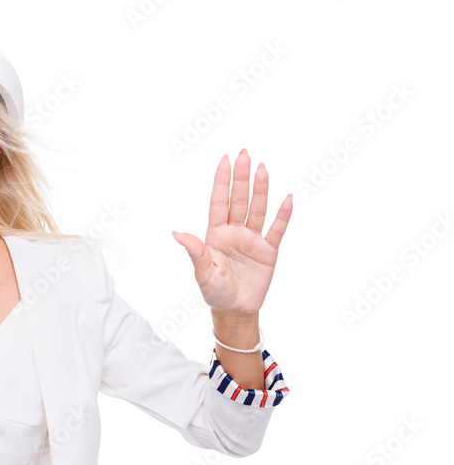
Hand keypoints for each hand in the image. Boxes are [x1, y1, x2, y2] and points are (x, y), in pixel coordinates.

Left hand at [172, 149, 292, 316]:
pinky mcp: (268, 251)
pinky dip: (283, 216)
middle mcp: (234, 231)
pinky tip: (287, 199)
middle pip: (238, 200)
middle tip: (245, 154)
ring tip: (263, 168)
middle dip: (241, 177)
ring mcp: (252, 239)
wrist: (235, 310)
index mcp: (215, 234)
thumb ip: (194, 251)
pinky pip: (276, 230)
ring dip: (260, 190)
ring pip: (257, 209)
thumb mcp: (202, 272)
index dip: (221, 182)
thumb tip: (176, 233)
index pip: (219, 202)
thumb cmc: (214, 291)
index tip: (225, 160)